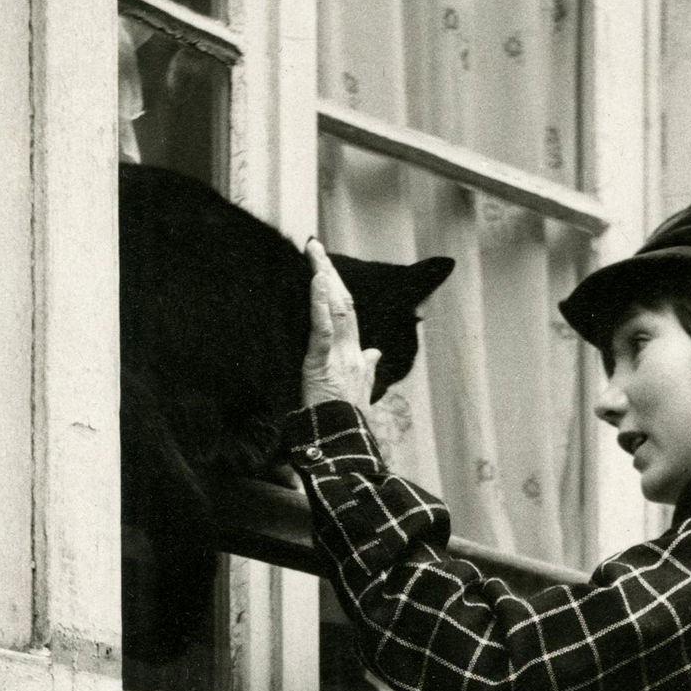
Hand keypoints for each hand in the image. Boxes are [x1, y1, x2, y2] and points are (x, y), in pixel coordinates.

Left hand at [302, 239, 381, 410]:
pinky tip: (318, 280)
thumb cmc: (346, 422)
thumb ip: (366, 369)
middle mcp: (351, 352)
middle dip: (329, 272)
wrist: (342, 445)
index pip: (347, 314)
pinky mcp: (322, 364)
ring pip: (335, 309)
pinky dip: (320, 303)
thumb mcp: (358, 392)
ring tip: (315, 252)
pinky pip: (323, 329)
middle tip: (315, 246)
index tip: (325, 267)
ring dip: (324, 278)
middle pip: (343, 303)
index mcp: (355, 357)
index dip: (337, 289)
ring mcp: (339, 357)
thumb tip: (375, 352)